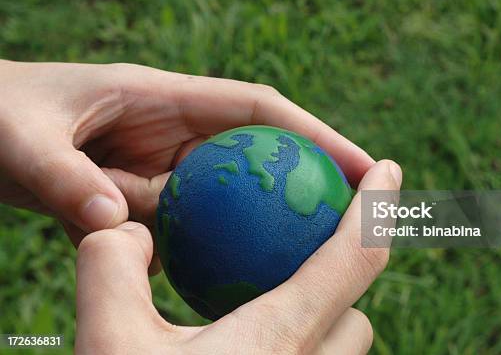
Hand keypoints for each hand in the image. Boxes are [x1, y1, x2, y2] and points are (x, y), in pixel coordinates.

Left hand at [0, 60, 373, 244]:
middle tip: (354, 220)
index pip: (256, 110)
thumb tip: (115, 223)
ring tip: (289, 262)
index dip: (315, 133)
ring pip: (221, 200)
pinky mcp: (138, 200)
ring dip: (249, 228)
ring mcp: (157, 168)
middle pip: (256, 156)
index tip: (361, 164)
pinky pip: (179, 229)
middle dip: (303, 182)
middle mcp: (171, 132)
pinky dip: (195, 253)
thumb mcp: (21, 138)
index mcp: (162, 97)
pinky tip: (214, 282)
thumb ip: (64, 178)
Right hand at [75, 160, 401, 353]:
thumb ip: (112, 266)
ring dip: (320, 329)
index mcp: (280, 337)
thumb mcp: (106, 341)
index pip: (355, 256)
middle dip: (338, 286)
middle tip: (292, 267)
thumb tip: (129, 229)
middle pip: (356, 318)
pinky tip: (243, 354)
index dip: (379, 205)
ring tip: (267, 318)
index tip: (391, 168)